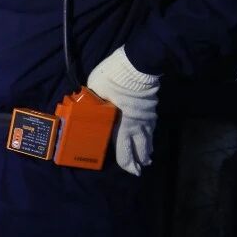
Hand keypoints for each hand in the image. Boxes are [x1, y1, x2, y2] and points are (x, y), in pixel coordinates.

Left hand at [86, 46, 159, 175]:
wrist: (136, 66)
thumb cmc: (112, 80)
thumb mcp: (94, 93)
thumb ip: (92, 106)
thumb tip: (84, 109)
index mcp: (122, 125)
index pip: (124, 150)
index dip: (127, 163)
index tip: (131, 170)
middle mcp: (136, 125)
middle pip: (140, 148)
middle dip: (140, 160)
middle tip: (140, 168)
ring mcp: (146, 117)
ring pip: (149, 139)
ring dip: (147, 149)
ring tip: (148, 158)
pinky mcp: (152, 109)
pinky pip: (152, 128)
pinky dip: (151, 136)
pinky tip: (150, 137)